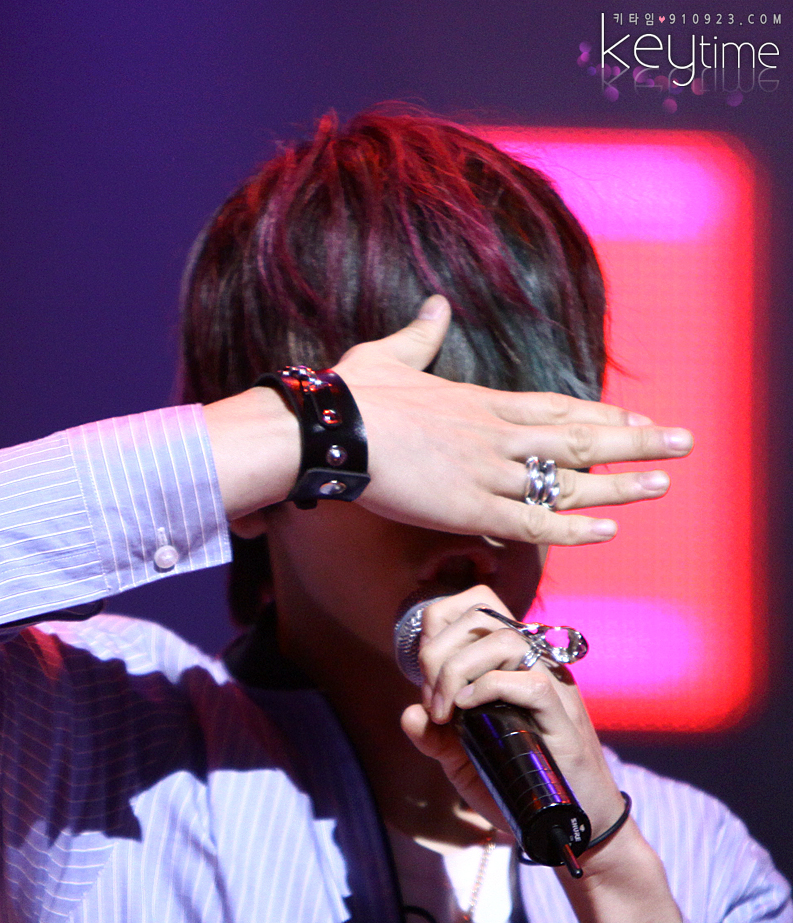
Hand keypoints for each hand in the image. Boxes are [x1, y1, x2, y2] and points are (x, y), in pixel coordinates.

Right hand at [336, 295, 693, 545]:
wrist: (327, 427)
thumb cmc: (353, 392)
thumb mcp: (390, 354)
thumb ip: (421, 334)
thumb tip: (435, 305)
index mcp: (482, 402)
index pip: (556, 407)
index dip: (601, 413)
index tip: (637, 416)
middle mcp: (496, 433)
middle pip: (578, 436)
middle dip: (633, 440)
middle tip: (682, 442)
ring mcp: (486, 471)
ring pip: (565, 480)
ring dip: (617, 483)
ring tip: (662, 483)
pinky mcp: (467, 507)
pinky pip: (530, 522)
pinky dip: (570, 528)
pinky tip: (608, 530)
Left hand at [399, 585, 623, 837]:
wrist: (563, 827)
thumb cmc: (517, 786)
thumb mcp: (464, 761)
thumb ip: (435, 736)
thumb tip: (409, 713)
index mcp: (511, 664)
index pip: (476, 607)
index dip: (439, 626)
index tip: (424, 677)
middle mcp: (533, 665)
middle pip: (482, 614)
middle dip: (438, 652)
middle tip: (432, 704)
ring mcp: (552, 688)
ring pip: (506, 641)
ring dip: (458, 670)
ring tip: (445, 712)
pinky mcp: (564, 719)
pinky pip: (531, 683)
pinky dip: (488, 689)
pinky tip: (465, 713)